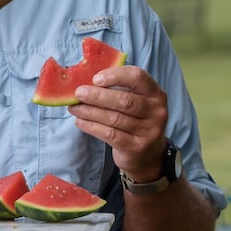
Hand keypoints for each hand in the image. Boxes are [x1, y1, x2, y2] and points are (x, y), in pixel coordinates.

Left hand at [68, 64, 170, 178]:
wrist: (147, 155)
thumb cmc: (135, 121)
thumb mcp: (135, 102)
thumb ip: (118, 90)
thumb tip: (86, 82)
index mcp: (156, 94)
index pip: (137, 77)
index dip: (115, 76)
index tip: (95, 79)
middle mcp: (156, 111)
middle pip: (124, 100)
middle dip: (97, 96)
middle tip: (78, 93)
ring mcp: (148, 131)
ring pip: (114, 118)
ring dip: (89, 112)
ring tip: (74, 108)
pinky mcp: (136, 147)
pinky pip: (109, 134)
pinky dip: (91, 126)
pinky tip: (80, 121)